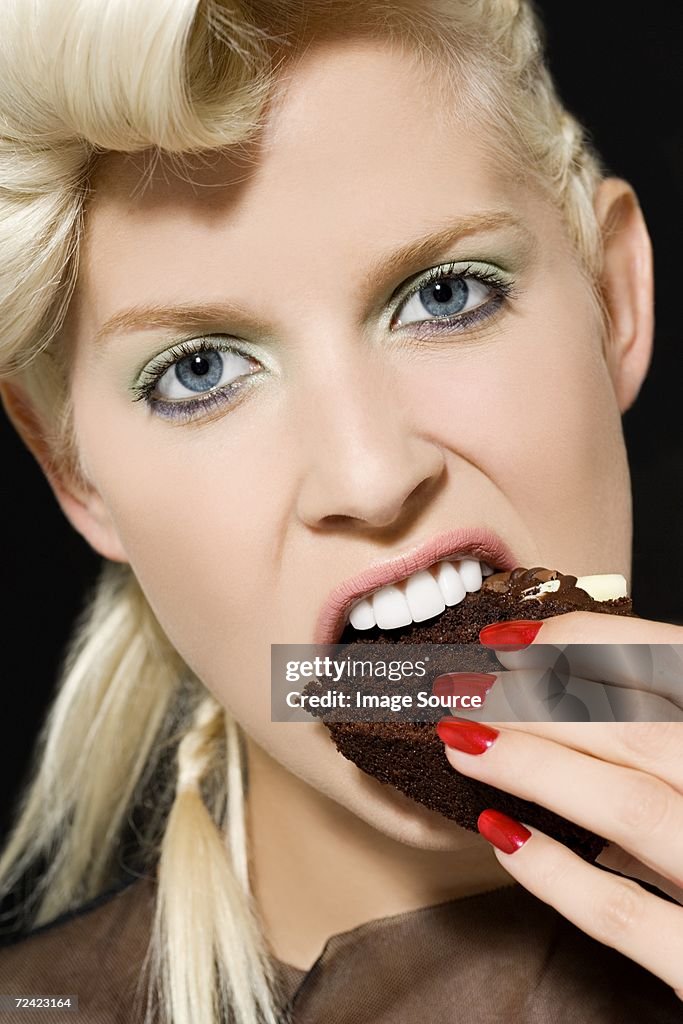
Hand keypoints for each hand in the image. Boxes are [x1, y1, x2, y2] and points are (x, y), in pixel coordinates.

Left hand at [436, 611, 682, 999]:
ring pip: (631, 806)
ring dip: (536, 767)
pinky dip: (554, 870)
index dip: (583, 642)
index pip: (670, 662)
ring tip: (467, 744)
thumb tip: (565, 693)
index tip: (510, 639)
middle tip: (467, 692)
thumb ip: (664, 737)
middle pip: (640, 731)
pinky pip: (621, 910)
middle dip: (539, 702)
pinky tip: (500, 835)